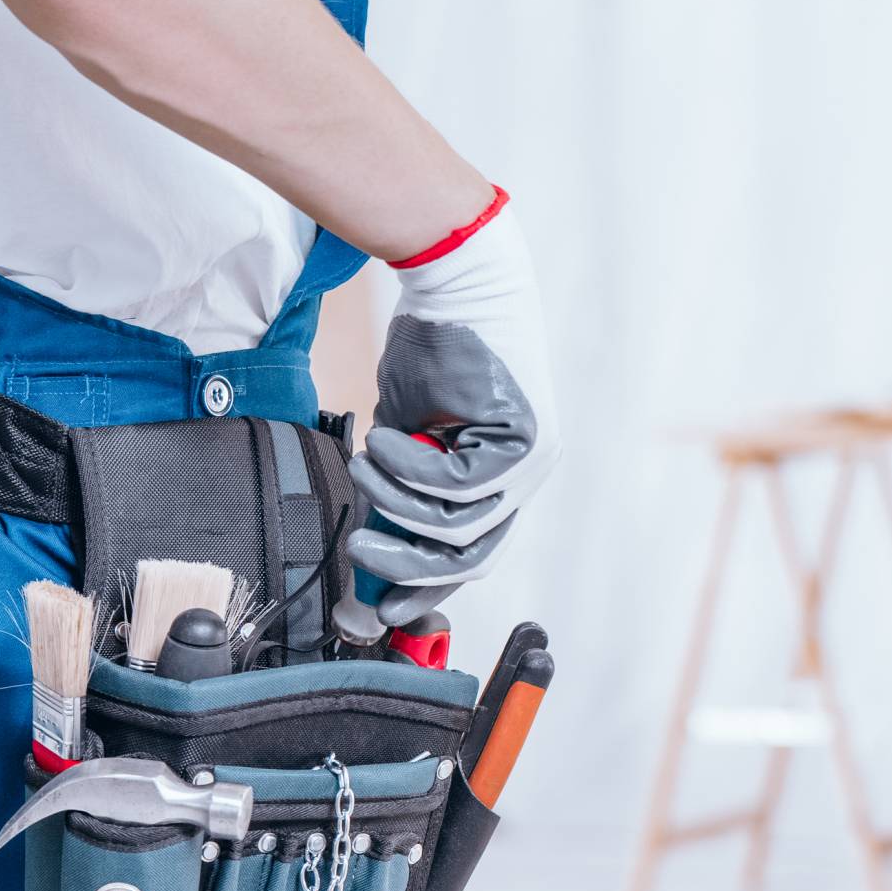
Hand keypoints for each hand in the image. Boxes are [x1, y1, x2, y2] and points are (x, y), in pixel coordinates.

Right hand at [346, 189, 558, 628]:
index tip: (379, 609)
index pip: (470, 552)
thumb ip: (395, 490)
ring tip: (365, 467)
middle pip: (471, 553)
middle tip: (358, 553)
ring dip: (398, 504)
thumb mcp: (404, 433)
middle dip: (407, 565)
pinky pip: (457, 484)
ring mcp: (533, 459)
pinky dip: (409, 470)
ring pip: (459, 523)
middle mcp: (527, 474)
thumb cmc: (429, 350)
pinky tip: (382, 442)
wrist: (456, 281)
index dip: (424, 584)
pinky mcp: (526, 438)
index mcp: (503, 477)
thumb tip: (366, 550)